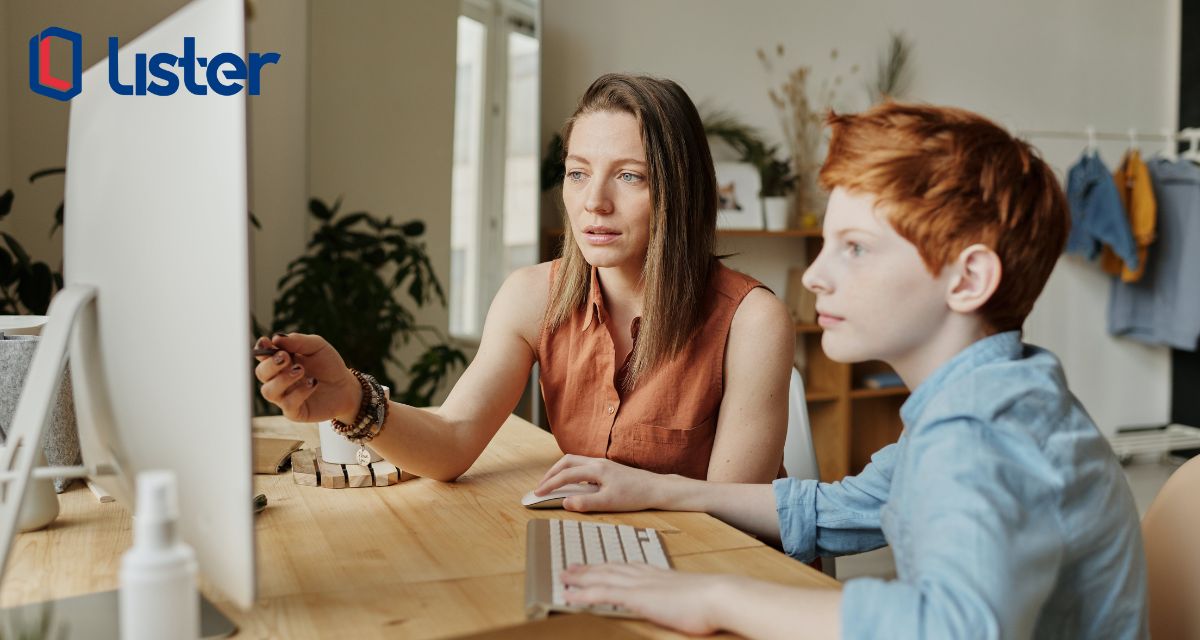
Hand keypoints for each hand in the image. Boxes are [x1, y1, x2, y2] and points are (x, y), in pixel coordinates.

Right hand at [252, 333, 359, 422]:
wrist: (346, 386)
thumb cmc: (328, 365)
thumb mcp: (317, 346)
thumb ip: (298, 341)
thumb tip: (276, 338)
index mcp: (280, 361)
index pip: (262, 355)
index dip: (261, 348)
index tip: (266, 342)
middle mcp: (278, 379)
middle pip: (261, 373)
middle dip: (270, 365)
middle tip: (286, 357)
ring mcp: (284, 396)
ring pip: (268, 391)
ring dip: (282, 379)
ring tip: (301, 370)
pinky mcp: (294, 411)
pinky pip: (288, 404)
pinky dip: (299, 392)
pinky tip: (313, 382)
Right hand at [534, 455, 670, 511]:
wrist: (656, 488)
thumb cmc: (635, 496)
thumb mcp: (609, 503)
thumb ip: (585, 503)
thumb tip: (565, 502)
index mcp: (596, 470)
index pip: (565, 475)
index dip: (549, 484)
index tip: (537, 493)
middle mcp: (598, 463)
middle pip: (566, 461)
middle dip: (551, 473)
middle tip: (541, 487)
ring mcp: (603, 463)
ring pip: (575, 462)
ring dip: (561, 471)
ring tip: (553, 484)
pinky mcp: (608, 468)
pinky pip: (583, 465)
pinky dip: (571, 472)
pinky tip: (573, 484)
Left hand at [562, 564, 727, 635]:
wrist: (718, 596)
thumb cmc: (712, 601)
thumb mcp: (692, 596)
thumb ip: (680, 596)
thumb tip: (682, 603)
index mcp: (658, 574)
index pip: (627, 567)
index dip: (608, 566)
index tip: (597, 565)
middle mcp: (645, 575)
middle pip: (610, 569)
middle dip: (589, 568)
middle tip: (571, 567)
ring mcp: (640, 585)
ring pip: (601, 578)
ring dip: (580, 578)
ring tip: (564, 577)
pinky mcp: (637, 597)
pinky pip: (602, 594)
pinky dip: (583, 594)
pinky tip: (570, 596)